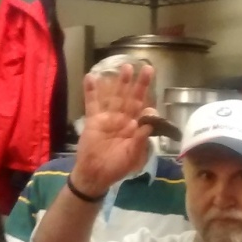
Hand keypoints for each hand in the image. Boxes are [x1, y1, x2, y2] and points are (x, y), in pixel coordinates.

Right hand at [71, 63, 154, 194]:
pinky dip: (91, 91)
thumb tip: (149, 123)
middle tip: (147, 69)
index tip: (151, 104)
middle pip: (132, 98)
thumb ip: (140, 141)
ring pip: (115, 97)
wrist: (94, 174)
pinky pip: (92, 103)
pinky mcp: (93, 119)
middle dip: (140, 85)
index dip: (149, 105)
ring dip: (120, 82)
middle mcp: (123, 120)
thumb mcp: (132, 157)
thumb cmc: (116, 168)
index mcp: (135, 129)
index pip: (144, 112)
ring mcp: (108, 118)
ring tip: (126, 67)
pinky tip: (91, 77)